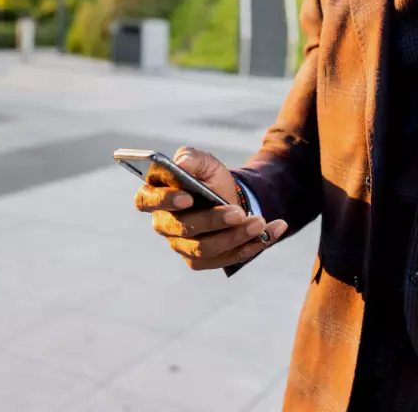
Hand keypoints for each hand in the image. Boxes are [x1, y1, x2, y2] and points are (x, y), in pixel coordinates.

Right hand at [135, 147, 287, 269]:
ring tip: (260, 222)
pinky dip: (250, 246)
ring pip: (206, 248)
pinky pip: (225, 259)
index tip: (188, 197)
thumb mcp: (205, 163)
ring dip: (236, 236)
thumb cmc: (210, 179)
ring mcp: (181, 245)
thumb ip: (191, 158)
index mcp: (155, 196)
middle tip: (239, 212)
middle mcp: (164, 224)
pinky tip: (271, 232)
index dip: (164, 201)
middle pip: (183, 228)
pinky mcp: (200, 260)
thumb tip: (181, 164)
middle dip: (214, 221)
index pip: (146, 201)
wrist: (231, 198)